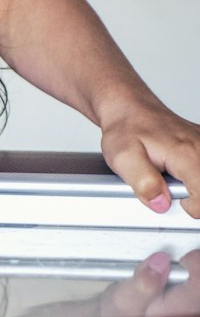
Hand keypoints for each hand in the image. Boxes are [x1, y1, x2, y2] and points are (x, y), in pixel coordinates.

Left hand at [100, 100, 199, 218]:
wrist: (128, 109)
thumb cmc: (125, 130)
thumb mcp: (123, 158)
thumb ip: (143, 183)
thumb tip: (160, 203)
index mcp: (185, 153)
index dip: (190, 207)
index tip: (173, 200)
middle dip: (194, 196)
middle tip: (170, 187)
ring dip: (194, 185)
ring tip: (172, 177)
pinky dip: (193, 175)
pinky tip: (177, 170)